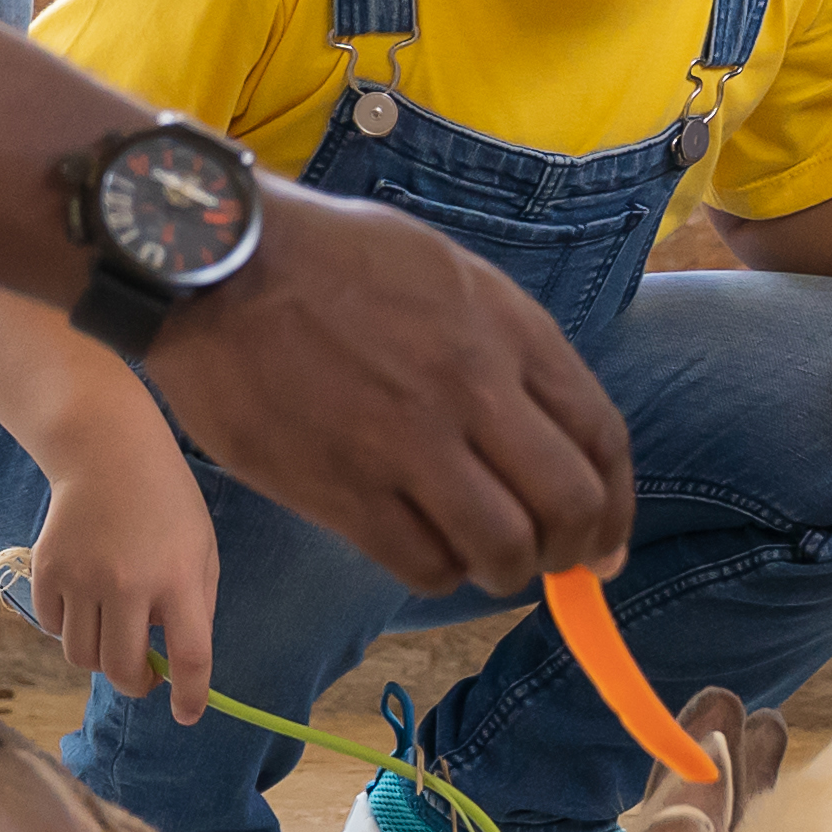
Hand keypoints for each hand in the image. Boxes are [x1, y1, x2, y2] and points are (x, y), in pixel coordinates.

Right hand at [30, 455, 226, 723]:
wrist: (107, 453)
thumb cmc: (166, 503)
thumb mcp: (202, 549)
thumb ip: (194, 607)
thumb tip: (175, 664)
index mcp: (179, 578)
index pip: (190, 657)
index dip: (190, 697)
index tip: (187, 714)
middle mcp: (129, 583)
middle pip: (123, 670)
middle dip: (136, 684)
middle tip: (145, 674)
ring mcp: (82, 578)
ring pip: (83, 658)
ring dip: (101, 657)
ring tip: (115, 630)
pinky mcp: (47, 571)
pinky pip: (54, 629)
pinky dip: (71, 628)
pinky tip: (87, 601)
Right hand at [145, 179, 634, 588]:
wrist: (215, 265)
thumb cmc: (329, 259)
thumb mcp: (444, 270)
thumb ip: (505, 345)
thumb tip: (554, 432)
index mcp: (504, 328)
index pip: (601, 436)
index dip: (615, 503)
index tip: (604, 537)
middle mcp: (470, 388)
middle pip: (568, 505)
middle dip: (575, 550)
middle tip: (553, 562)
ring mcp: (407, 442)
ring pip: (502, 549)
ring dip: (505, 572)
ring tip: (485, 562)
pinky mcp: (342, 488)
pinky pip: (423, 563)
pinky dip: (439, 573)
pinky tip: (425, 552)